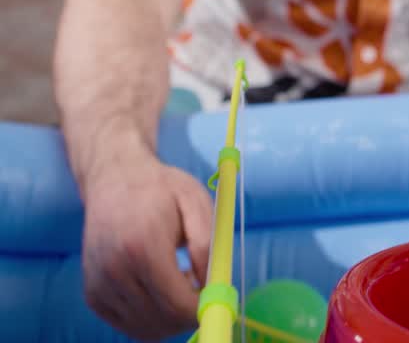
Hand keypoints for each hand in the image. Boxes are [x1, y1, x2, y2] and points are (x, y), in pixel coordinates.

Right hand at [79, 149, 212, 340]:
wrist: (114, 179)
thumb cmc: (161, 189)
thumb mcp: (196, 203)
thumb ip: (207, 245)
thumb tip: (215, 285)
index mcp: (143, 247)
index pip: (175, 302)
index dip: (202, 308)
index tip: (217, 298)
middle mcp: (114, 271)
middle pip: (161, 321)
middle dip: (189, 316)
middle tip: (202, 293)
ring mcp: (99, 285)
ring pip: (144, 327)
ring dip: (169, 317)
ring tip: (180, 283)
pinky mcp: (92, 294)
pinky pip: (127, 324)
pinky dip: (149, 317)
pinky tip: (159, 289)